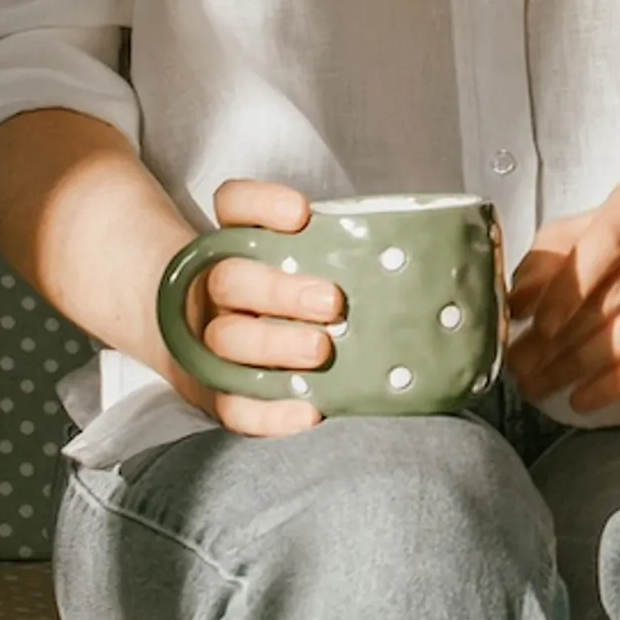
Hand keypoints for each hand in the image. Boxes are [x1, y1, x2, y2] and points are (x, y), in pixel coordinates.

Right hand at [173, 178, 341, 438]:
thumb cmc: (279, 289)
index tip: (301, 214)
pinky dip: (268, 414)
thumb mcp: (293, 257)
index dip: (262, 205)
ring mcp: (207, 340)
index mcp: (231, 244)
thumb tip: (416, 253)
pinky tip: (309, 412)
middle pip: (229, 280)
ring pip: (225, 340)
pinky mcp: (214, 393)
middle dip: (280, 291)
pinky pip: (231, 406)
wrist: (203, 339)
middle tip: (331, 302)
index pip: (233, 206)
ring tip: (321, 351)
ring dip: (274, 345)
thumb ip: (334, 250)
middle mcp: (212, 288)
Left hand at [506, 175, 619, 411]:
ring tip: (539, 383)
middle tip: (521, 366)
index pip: (608, 241)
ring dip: (582, 363)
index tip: (538, 324)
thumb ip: (548, 257)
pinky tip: (583, 397)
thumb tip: (518, 300)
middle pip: (619, 294)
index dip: (572, 286)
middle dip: (563, 337)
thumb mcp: (588, 227)